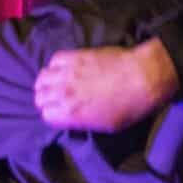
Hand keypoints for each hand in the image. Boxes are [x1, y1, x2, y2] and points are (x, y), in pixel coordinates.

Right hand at [33, 38, 178, 131]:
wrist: (142, 78)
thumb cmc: (129, 106)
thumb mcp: (106, 126)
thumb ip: (84, 122)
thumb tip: (75, 119)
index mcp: (71, 114)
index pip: (46, 115)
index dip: (53, 115)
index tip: (59, 113)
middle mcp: (64, 93)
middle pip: (40, 96)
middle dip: (47, 99)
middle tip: (56, 99)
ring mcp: (68, 73)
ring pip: (42, 77)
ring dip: (47, 82)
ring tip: (56, 83)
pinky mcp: (75, 56)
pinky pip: (54, 60)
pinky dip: (56, 65)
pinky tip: (65, 69)